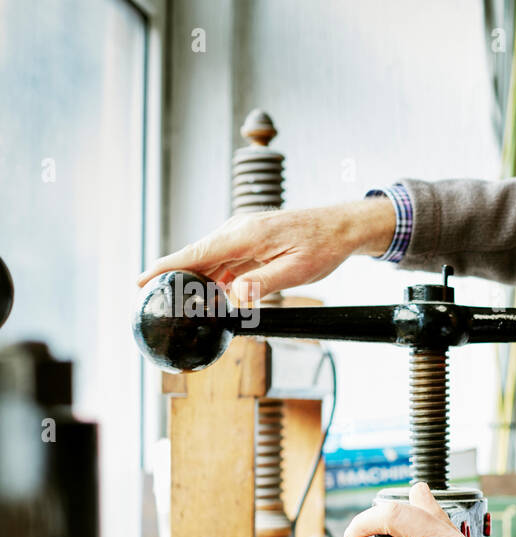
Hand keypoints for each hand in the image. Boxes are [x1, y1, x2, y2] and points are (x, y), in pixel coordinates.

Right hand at [135, 198, 395, 306]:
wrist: (342, 226)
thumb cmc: (323, 247)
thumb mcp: (297, 271)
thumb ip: (263, 284)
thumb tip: (234, 297)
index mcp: (246, 236)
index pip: (196, 254)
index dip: (166, 268)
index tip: (141, 281)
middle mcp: (239, 230)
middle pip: (196, 256)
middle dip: (173, 276)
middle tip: (153, 299)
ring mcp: (243, 232)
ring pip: (210, 258)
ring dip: (194, 278)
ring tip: (177, 300)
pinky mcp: (250, 238)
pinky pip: (224, 257)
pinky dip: (213, 274)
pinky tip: (210, 292)